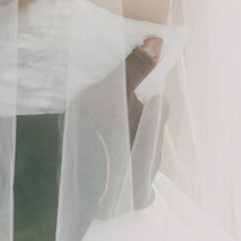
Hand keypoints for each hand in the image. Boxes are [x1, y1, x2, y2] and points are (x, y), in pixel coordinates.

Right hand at [81, 36, 166, 214]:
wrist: (79, 173)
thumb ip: (135, 67)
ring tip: (115, 146)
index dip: (149, 100)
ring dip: (136, 152)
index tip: (137, 97)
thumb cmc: (96, 127)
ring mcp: (146, 178)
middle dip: (143, 127)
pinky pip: (142, 190)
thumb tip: (159, 42)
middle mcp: (155, 153)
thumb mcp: (112, 89)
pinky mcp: (134, 199)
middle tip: (121, 120)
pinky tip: (120, 174)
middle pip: (154, 133)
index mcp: (152, 125)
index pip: (161, 107)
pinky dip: (133, 181)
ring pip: (148, 160)